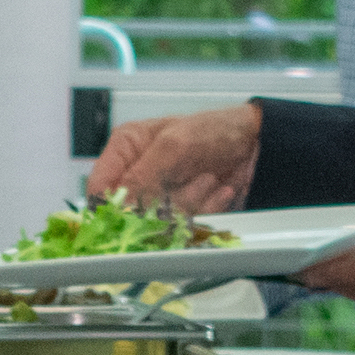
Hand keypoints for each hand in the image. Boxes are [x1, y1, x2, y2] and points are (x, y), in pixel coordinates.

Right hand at [83, 102, 259, 214]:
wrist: (255, 144)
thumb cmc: (214, 130)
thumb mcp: (175, 143)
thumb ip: (143, 172)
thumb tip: (120, 200)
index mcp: (126, 148)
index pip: (99, 185)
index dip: (110, 203)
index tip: (128, 212)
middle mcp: (140, 174)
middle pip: (132, 209)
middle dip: (163, 200)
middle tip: (188, 179)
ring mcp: (161, 195)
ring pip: (160, 220)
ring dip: (191, 201)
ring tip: (207, 177)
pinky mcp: (182, 212)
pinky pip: (186, 225)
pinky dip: (206, 207)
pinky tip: (217, 188)